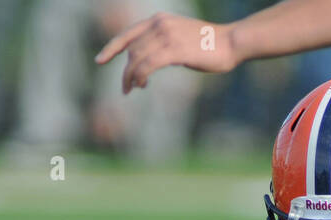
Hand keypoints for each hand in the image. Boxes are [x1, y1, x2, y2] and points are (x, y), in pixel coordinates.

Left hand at [95, 13, 236, 93]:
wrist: (230, 42)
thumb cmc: (210, 45)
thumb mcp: (182, 37)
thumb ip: (164, 44)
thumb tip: (150, 61)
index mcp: (159, 20)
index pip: (128, 34)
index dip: (111, 48)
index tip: (99, 60)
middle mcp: (160, 24)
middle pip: (131, 50)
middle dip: (126, 71)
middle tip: (127, 88)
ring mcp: (166, 36)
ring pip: (137, 59)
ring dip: (131, 77)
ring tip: (134, 88)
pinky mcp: (174, 50)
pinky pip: (147, 65)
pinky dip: (140, 76)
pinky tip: (142, 84)